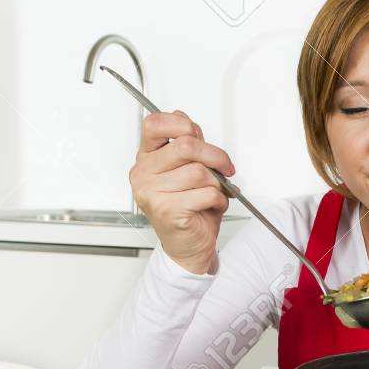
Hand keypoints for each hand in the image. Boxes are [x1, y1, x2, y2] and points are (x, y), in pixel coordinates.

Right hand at [131, 110, 234, 274]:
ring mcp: (152, 193)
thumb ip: (187, 146)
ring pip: (198, 171)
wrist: (188, 246)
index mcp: (146, 158)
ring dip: (217, 184)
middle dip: (215, 155)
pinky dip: (218, 199)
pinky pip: (205, 193)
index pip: (155, 124)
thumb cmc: (189, 208)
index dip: (182, 124)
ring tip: (215, 193)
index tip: (198, 135)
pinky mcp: (167, 210)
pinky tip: (213, 205)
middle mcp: (143, 174)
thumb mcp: (188, 170)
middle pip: (185, 145)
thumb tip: (187, 122)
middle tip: (225, 167)